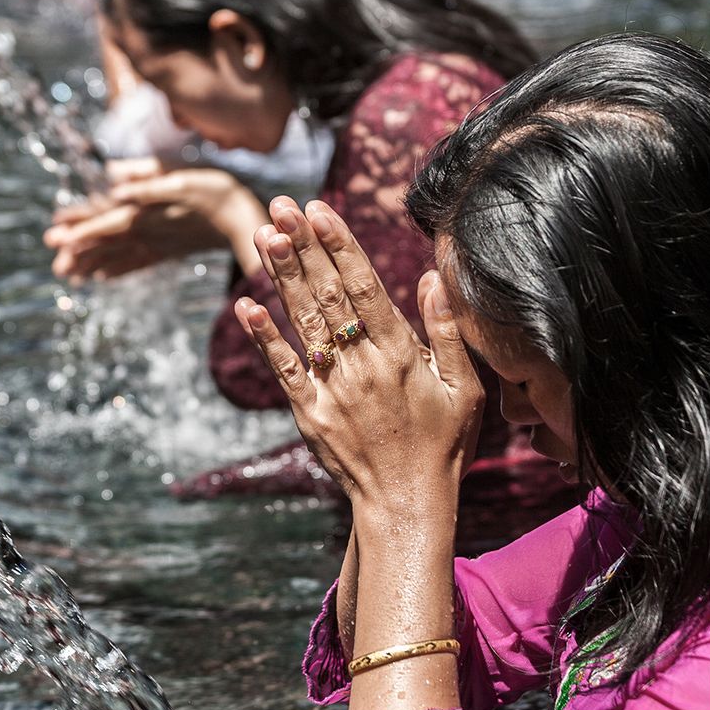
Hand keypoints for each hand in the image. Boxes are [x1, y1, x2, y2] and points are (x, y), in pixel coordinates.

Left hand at [44, 161, 266, 278]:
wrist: (246, 221)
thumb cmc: (216, 193)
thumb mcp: (182, 178)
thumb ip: (146, 182)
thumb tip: (112, 181)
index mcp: (146, 212)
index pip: (104, 221)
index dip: (79, 226)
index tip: (53, 234)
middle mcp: (148, 231)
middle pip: (106, 241)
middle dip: (79, 250)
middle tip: (55, 266)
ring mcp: (159, 242)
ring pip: (118, 254)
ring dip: (92, 263)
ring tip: (68, 274)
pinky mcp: (170, 249)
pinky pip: (139, 261)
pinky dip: (119, 269)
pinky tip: (103, 278)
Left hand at [234, 197, 482, 522]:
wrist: (407, 504)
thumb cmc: (444, 445)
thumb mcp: (465, 389)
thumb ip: (448, 332)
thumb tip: (433, 278)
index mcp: (401, 354)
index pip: (366, 287)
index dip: (340, 246)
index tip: (320, 211)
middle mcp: (362, 365)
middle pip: (328, 294)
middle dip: (303, 246)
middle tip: (281, 205)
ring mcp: (332, 388)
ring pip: (303, 321)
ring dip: (281, 276)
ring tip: (263, 233)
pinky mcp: (308, 413)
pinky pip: (282, 369)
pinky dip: (263, 336)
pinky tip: (245, 304)